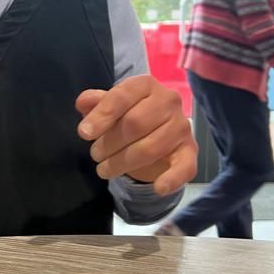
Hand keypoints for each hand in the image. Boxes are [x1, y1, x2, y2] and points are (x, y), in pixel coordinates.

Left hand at [76, 74, 196, 195]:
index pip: (122, 96)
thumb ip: (96, 103)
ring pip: (150, 148)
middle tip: (95, 154)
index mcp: (146, 85)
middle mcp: (168, 101)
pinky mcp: (190, 150)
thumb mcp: (110, 106)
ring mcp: (181, 126)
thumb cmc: (128, 115)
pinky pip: (185, 166)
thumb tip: (83, 103)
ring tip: (104, 170)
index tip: (84, 133)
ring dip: (122, 163)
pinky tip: (159, 188)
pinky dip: (172, 179)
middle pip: (135, 123)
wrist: (156, 132)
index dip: (102, 115)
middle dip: (109, 142)